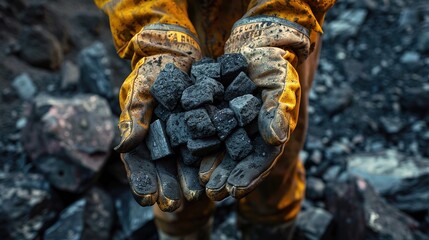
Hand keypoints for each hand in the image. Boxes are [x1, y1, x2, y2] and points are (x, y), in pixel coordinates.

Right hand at [113, 25, 202, 210]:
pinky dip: (208, 161)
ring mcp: (184, 135)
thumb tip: (123, 146)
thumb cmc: (153, 68)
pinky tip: (213, 174)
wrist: (178, 52)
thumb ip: (133, 115)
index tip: (147, 197)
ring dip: (187, 180)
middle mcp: (163, 140)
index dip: (142, 181)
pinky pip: (206, 147)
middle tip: (173, 204)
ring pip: (184, 163)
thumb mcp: (141, 88)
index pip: (139, 163)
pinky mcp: (203, 127)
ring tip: (195, 196)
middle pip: (163, 169)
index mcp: (142, 135)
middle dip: (167, 187)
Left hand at [199, 17, 310, 199]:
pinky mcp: (218, 114)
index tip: (235, 190)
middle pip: (240, 161)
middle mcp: (252, 134)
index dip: (249, 175)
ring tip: (201, 183)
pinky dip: (201, 144)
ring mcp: (234, 125)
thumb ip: (277, 111)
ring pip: (223, 151)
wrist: (256, 46)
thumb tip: (276, 139)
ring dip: (214, 167)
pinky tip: (189, 156)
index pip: (262, 159)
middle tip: (213, 193)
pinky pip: (209, 133)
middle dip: (227, 177)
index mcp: (271, 132)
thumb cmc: (273, 65)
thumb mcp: (279, 85)